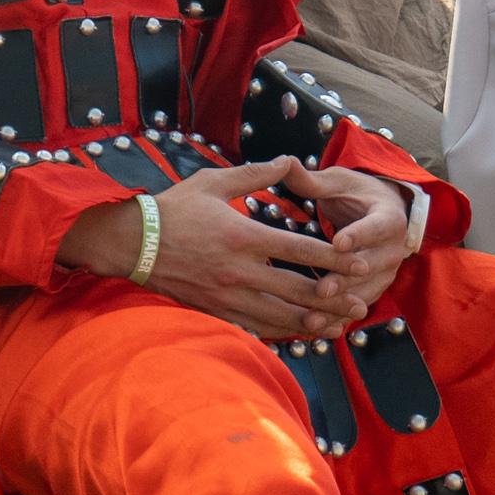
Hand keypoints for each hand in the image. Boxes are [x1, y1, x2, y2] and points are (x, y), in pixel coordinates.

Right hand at [138, 158, 372, 338]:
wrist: (132, 244)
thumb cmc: (172, 209)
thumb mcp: (213, 182)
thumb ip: (255, 174)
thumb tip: (289, 161)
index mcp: (243, 235)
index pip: (300, 251)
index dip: (334, 259)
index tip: (360, 263)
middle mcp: (239, 270)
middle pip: (298, 290)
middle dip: (335, 299)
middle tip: (362, 303)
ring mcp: (228, 294)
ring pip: (281, 316)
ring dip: (314, 322)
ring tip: (340, 325)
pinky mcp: (217, 309)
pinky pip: (257, 327)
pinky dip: (283, 332)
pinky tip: (301, 333)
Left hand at [286, 162, 415, 311]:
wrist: (385, 213)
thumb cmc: (357, 194)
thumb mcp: (340, 182)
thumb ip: (313, 180)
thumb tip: (286, 162)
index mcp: (388, 218)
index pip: (376, 228)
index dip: (358, 235)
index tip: (338, 242)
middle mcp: (393, 249)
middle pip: (370, 266)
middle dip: (345, 279)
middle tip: (321, 289)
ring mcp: (386, 272)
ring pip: (364, 293)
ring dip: (340, 306)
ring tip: (313, 317)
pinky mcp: (374, 289)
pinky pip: (356, 306)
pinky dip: (337, 318)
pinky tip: (313, 328)